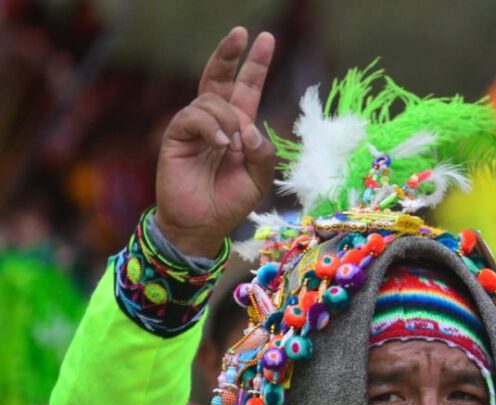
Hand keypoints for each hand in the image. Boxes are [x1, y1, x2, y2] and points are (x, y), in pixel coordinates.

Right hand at [155, 27, 275, 257]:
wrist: (202, 225)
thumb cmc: (229, 202)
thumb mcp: (258, 179)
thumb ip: (263, 153)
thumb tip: (250, 128)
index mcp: (238, 126)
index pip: (246, 88)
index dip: (255, 64)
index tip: (265, 39)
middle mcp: (215, 121)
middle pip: (220, 77)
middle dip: (230, 54)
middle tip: (242, 33)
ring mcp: (194, 127)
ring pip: (212, 100)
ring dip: (228, 118)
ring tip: (232, 146)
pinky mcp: (176, 136)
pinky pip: (193, 117)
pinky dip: (211, 127)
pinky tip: (221, 143)